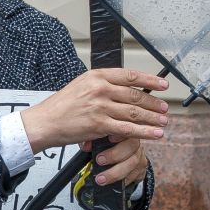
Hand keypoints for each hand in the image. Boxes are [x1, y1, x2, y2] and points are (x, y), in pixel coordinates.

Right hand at [22, 68, 170, 152]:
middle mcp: (100, 89)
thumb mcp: (80, 86)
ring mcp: (100, 106)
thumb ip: (101, 86)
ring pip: (134, 112)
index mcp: (96, 76)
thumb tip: (122, 90)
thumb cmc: (60, 106)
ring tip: (163, 121)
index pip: (130, 75)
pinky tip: (154, 133)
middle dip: (153, 102)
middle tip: (164, 107)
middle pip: (135, 95)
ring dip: (152, 118)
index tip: (163, 85)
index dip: (150, 80)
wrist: (44, 122)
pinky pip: (127, 128)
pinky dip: (144, 132)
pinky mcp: (99, 124)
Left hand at [88, 137, 147, 187]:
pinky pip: (136, 175)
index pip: (125, 129)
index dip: (119, 134)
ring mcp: (140, 157)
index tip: (109, 138)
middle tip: (99, 161)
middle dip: (114, 155)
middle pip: (132, 146)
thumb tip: (86, 147)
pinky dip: (124, 180)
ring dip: (115, 173)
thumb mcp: (97, 141)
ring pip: (133, 163)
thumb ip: (92, 141)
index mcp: (124, 133)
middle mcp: (135, 143)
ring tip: (100, 179)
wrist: (120, 160)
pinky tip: (113, 183)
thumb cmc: (107, 148)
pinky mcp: (141, 169)